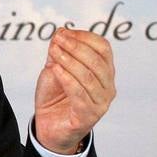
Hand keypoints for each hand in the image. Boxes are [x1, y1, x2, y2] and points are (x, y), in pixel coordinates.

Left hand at [33, 28, 115, 153]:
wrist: (48, 125)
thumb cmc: (55, 96)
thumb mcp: (55, 67)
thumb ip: (59, 51)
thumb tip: (62, 31)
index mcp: (104, 72)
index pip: (103, 48)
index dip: (84, 37)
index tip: (64, 33)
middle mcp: (108, 87)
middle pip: (97, 61)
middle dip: (75, 47)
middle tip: (57, 40)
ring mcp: (101, 103)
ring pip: (88, 77)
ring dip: (69, 61)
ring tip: (53, 53)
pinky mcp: (89, 116)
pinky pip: (80, 94)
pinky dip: (67, 78)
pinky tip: (55, 69)